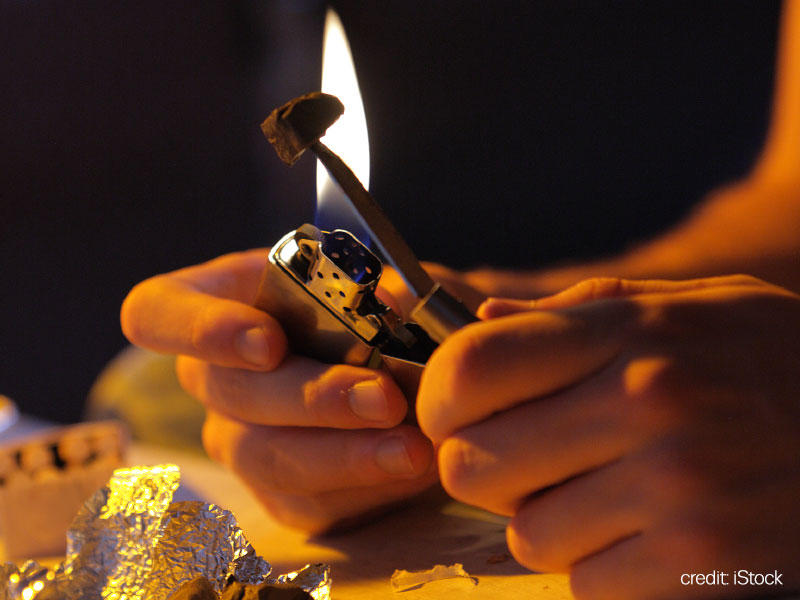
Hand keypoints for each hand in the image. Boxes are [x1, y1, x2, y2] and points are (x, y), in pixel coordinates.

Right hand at [121, 249, 436, 532]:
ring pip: (266, 458)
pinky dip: (365, 489)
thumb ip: (389, 283)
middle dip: (311, 398)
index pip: (157, 312)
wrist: (413, 369)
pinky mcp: (280, 494)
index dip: (198, 329)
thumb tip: (389, 302)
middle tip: (383, 398)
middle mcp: (213, 377)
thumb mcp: (389, 280)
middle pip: (229, 392)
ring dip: (345, 455)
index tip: (267, 342)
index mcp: (215, 303)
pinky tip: (411, 471)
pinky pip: (307, 504)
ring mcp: (240, 440)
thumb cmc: (383, 308)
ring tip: (412, 448)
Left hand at [417, 275, 799, 598]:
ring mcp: (676, 489)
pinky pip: (587, 585)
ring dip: (555, 525)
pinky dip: (608, 569)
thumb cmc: (770, 359)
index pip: (468, 370)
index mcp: (625, 333)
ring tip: (615, 495)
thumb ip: (575, 311)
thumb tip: (481, 321)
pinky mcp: (703, 564)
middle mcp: (645, 404)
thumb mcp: (684, 306)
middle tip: (535, 463)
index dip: (440, 402)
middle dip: (488, 472)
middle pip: (473, 464)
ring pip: (527, 537)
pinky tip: (656, 535)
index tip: (459, 416)